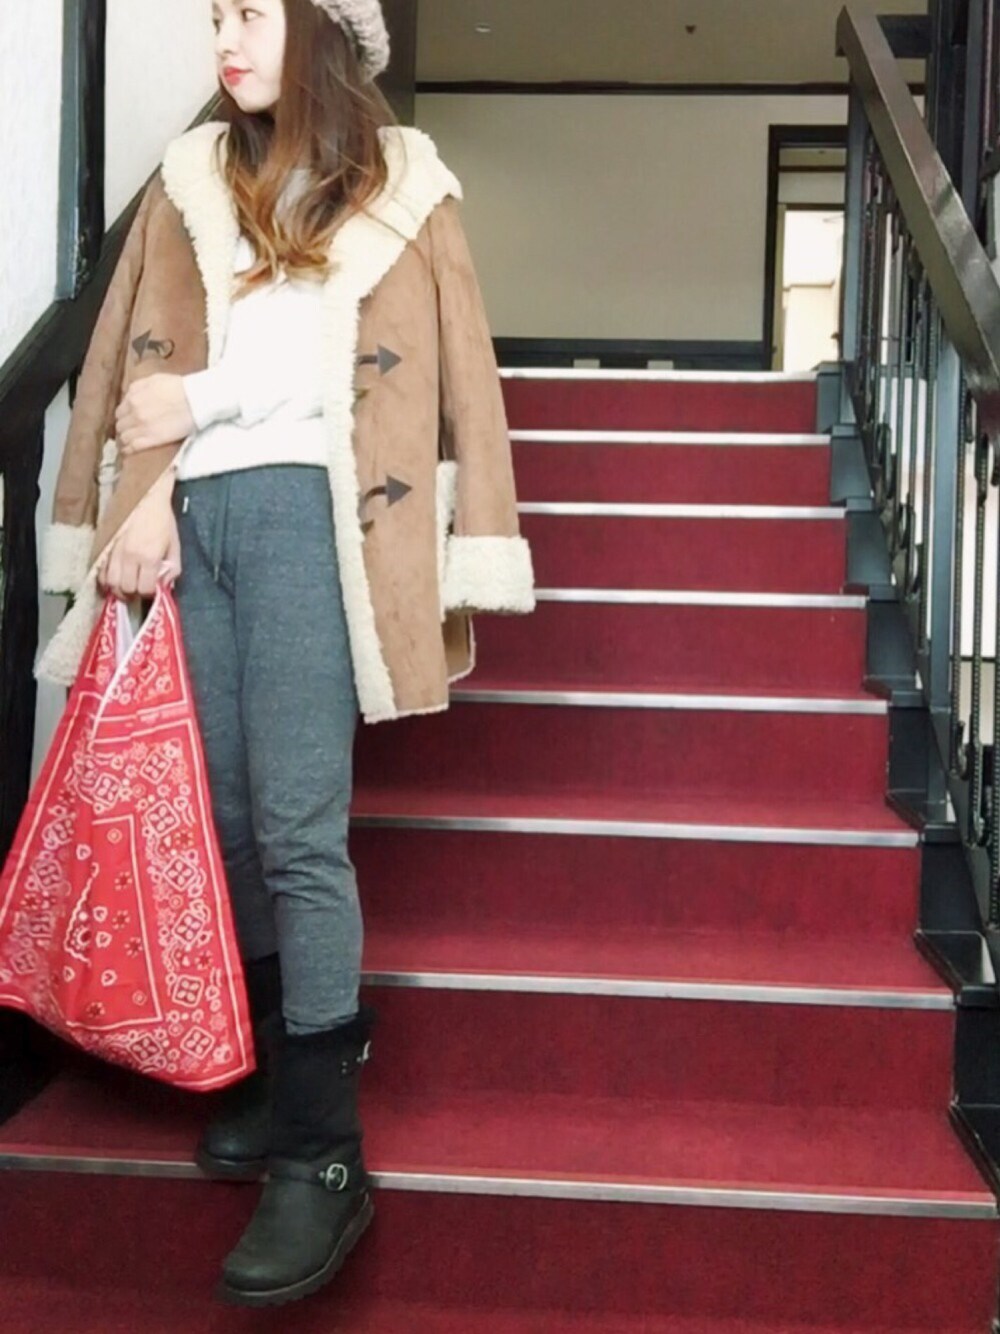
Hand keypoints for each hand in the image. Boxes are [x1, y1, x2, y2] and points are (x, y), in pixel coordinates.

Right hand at [99, 471, 180, 599]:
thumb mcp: (175, 544)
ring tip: (126, 586)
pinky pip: (99, 571)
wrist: (144, 496)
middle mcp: (129, 557)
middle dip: (133, 593)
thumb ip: (173, 567)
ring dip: (118, 589)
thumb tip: (165, 584)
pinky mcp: (104, 546)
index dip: (149, 593)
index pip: (145, 588)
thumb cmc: (162, 519)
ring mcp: (114, 551)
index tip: (151, 590)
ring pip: (110, 583)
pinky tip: (114, 578)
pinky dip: (105, 579)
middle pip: (126, 589)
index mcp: (149, 557)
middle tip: (138, 589)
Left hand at [115, 373, 194, 453]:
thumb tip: (129, 397)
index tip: (128, 420)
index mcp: (133, 398)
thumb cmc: (179, 388)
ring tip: (130, 441)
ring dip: (125, 438)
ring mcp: (142, 428)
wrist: (195, 400)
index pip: (120, 412)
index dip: (124, 416)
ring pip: (124, 437)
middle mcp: (134, 413)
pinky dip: (128, 449)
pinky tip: (129, 450)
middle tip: (130, 430)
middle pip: (120, 425)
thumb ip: (137, 388)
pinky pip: (132, 447)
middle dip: (124, 427)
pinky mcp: (152, 440)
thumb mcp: (153, 379)